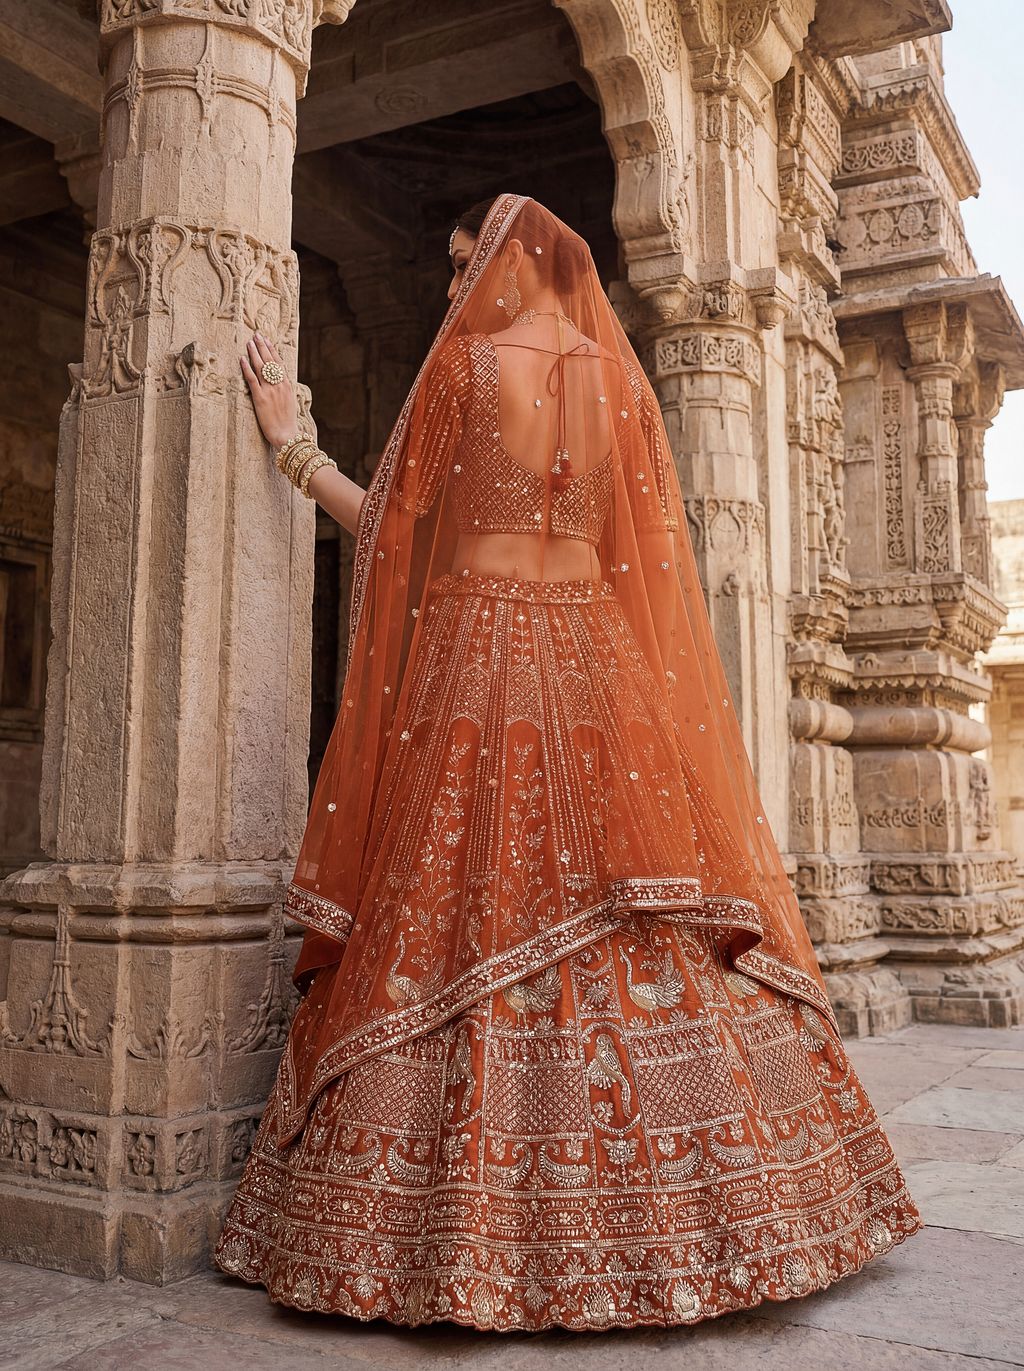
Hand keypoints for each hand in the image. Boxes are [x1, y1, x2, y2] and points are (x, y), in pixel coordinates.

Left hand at [239, 332, 297, 448]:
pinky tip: (242, 359)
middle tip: (256, 334)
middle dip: (262, 346)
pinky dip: (247, 368)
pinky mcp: (260, 398)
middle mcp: (279, 385)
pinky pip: (252, 379)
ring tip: (249, 342)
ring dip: (254, 353)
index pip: (279, 363)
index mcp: (287, 386)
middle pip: (270, 361)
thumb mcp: (290, 403)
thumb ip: (284, 391)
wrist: (287, 435)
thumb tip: (280, 383)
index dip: (272, 350)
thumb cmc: (288, 423)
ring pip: (261, 367)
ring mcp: (270, 391)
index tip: (267, 340)